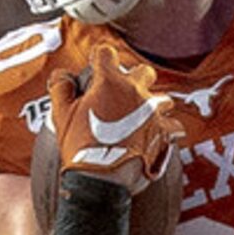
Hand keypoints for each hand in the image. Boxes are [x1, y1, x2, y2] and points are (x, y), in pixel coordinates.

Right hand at [47, 45, 181, 189]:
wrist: (101, 181)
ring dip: (154, 104)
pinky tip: (156, 135)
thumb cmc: (80, 148)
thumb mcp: (61, 115)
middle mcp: (135, 92)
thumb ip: (61, 88)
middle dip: (135, 78)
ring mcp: (152, 112)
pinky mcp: (163, 133)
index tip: (97, 65)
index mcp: (109, 81)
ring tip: (142, 116)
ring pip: (163, 98)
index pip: (106, 53)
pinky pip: (173, 126)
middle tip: (124, 93)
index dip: (100, 57)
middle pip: (143, 72)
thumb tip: (62, 76)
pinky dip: (166, 130)